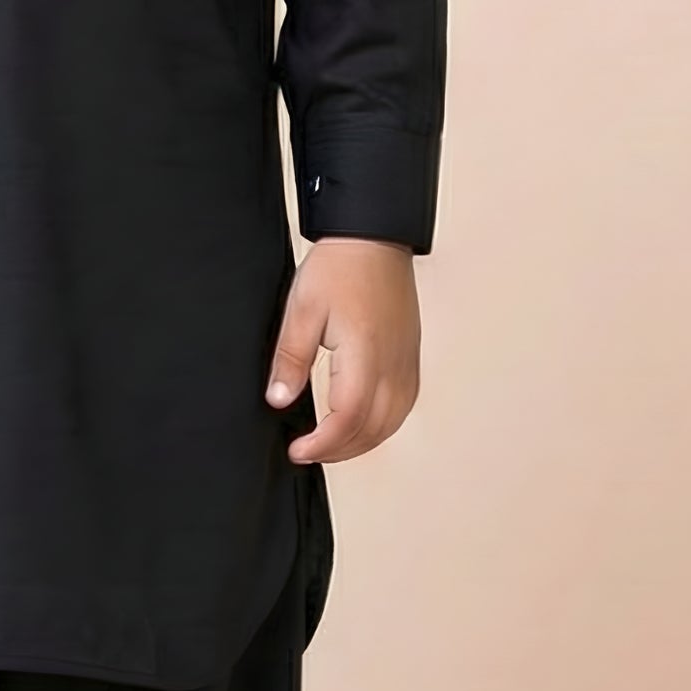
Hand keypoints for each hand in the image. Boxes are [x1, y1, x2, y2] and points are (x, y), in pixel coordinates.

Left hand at [265, 236, 421, 463]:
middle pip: (373, 430)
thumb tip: (280, 399)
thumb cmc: (340, 266)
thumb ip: (290, 359)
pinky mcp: (410, 357)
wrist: (374, 238)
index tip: (298, 450)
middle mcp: (393, 363)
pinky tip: (361, 424)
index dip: (322, 443)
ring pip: (392, 423)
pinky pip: (403, 406)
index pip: (348, 418)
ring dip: (361, 443)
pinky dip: (381, 426)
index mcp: (365, 353)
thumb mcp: (302, 310)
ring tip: (330, 445)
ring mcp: (406, 362)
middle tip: (308, 452)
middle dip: (338, 451)